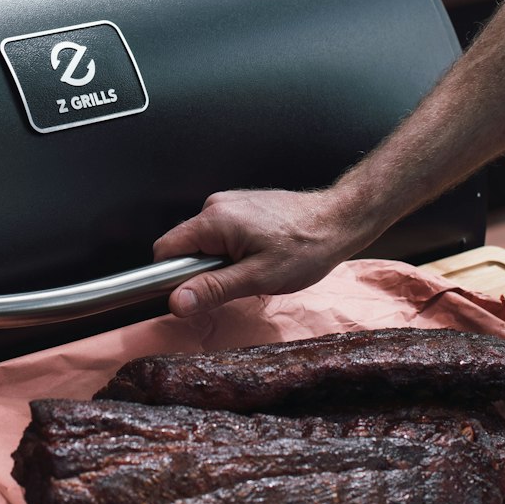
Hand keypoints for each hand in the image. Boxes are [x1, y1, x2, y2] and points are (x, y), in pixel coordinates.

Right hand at [153, 188, 364, 316]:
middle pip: (184, 245)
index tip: (193, 292)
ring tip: (253, 267)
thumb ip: (213, 289)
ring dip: (218, 260)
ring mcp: (228, 202)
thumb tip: (176, 302)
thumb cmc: (305, 248)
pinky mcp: (241, 205)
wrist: (339, 220)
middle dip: (201, 269)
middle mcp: (215, 205)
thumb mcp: (258, 278)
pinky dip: (230, 248)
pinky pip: (220, 231)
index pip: (165, 249)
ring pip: (203, 240)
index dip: (171, 276)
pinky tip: (258, 254)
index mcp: (214, 220)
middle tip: (237, 280)